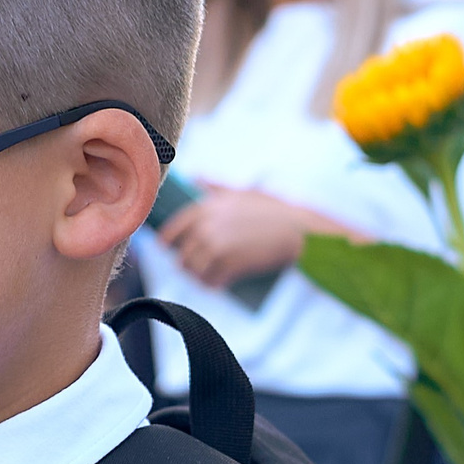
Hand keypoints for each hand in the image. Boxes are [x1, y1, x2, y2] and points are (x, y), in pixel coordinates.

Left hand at [158, 187, 312, 287]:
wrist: (296, 231)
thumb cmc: (273, 211)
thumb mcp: (243, 193)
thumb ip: (216, 187)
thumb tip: (196, 177)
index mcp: (206, 207)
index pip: (174, 228)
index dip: (167, 241)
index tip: (167, 249)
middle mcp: (205, 225)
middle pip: (182, 254)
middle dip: (188, 263)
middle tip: (197, 269)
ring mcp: (215, 245)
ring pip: (193, 270)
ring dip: (199, 277)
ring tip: (208, 278)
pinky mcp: (227, 263)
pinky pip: (209, 281)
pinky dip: (211, 285)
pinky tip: (216, 286)